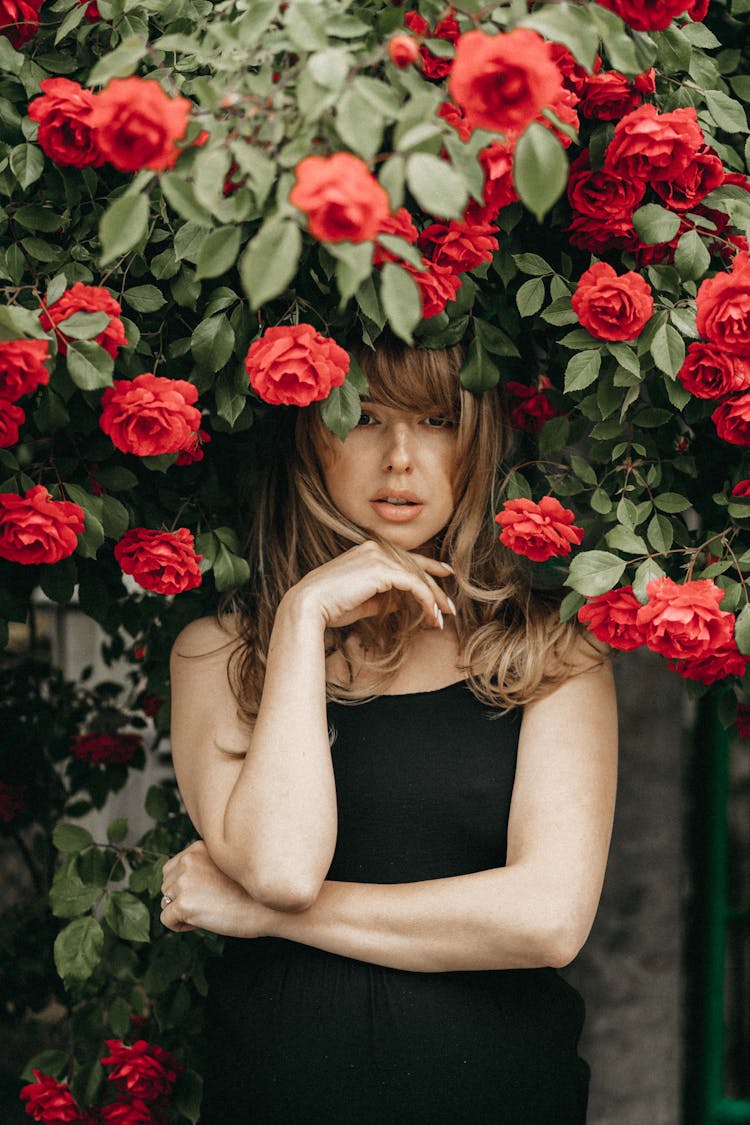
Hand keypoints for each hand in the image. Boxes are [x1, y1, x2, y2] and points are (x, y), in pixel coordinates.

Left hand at [160, 840, 274, 936]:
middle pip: (166, 884)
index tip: (208, 893)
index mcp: (198, 848)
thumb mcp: (226, 865)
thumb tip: (182, 883)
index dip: (186, 885)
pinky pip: (166, 919)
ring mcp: (184, 881)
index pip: (174, 867)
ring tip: (207, 913)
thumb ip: (204, 865)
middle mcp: (188, 860)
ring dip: (180, 911)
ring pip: (165, 901)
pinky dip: (179, 926)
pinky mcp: (184, 904)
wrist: (270, 907)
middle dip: (180, 897)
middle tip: (207, 905)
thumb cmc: (253, 890)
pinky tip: (200, 923)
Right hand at [282, 540, 455, 629]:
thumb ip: (385, 598)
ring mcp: (379, 557)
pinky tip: (431, 616)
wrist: (310, 604)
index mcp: (369, 551)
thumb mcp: (365, 601)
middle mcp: (376, 549)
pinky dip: (426, 601)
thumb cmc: (332, 606)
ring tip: (441, 619)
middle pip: (416, 567)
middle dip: (435, 589)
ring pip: (418, 576)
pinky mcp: (382, 570)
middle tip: (450, 608)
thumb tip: (403, 602)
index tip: (446, 572)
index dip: (429, 565)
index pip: (406, 557)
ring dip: (433, 599)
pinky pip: (414, 585)